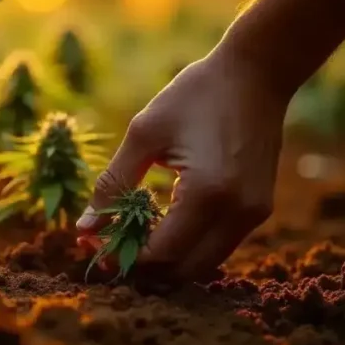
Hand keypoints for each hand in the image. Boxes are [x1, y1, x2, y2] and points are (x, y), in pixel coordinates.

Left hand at [75, 47, 289, 280]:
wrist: (256, 74)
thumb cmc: (195, 95)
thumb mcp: (144, 134)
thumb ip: (113, 185)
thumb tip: (84, 228)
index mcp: (208, 193)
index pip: (160, 253)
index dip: (121, 256)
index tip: (91, 244)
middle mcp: (238, 213)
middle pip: (183, 271)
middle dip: (142, 267)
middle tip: (107, 246)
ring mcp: (254, 214)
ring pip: (202, 264)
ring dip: (165, 260)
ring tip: (128, 236)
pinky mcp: (260, 209)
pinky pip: (217, 246)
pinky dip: (187, 246)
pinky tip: (158, 224)